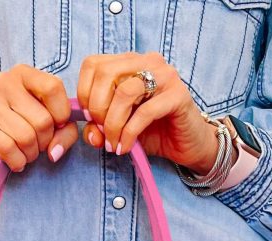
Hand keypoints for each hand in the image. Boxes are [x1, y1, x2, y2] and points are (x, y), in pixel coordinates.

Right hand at [0, 65, 79, 182]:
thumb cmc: (22, 131)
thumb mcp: (50, 126)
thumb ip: (65, 132)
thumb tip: (55, 151)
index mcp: (23, 74)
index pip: (53, 88)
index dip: (62, 114)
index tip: (56, 126)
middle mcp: (2, 82)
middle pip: (42, 119)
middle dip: (45, 142)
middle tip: (36, 145)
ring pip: (26, 137)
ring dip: (30, 154)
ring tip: (25, 153)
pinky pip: (8, 149)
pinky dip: (17, 161)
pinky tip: (15, 161)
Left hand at [76, 52, 220, 173]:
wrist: (187, 145)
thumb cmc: (152, 132)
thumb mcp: (118, 130)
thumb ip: (99, 128)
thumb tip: (90, 132)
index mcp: (129, 63)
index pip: (93, 64)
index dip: (84, 93)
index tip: (89, 118)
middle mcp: (147, 62)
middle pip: (105, 74)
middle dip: (96, 108)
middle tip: (102, 132)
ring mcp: (165, 75)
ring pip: (124, 92)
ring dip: (113, 123)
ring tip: (113, 143)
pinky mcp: (178, 95)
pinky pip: (145, 112)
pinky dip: (129, 133)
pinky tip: (125, 147)